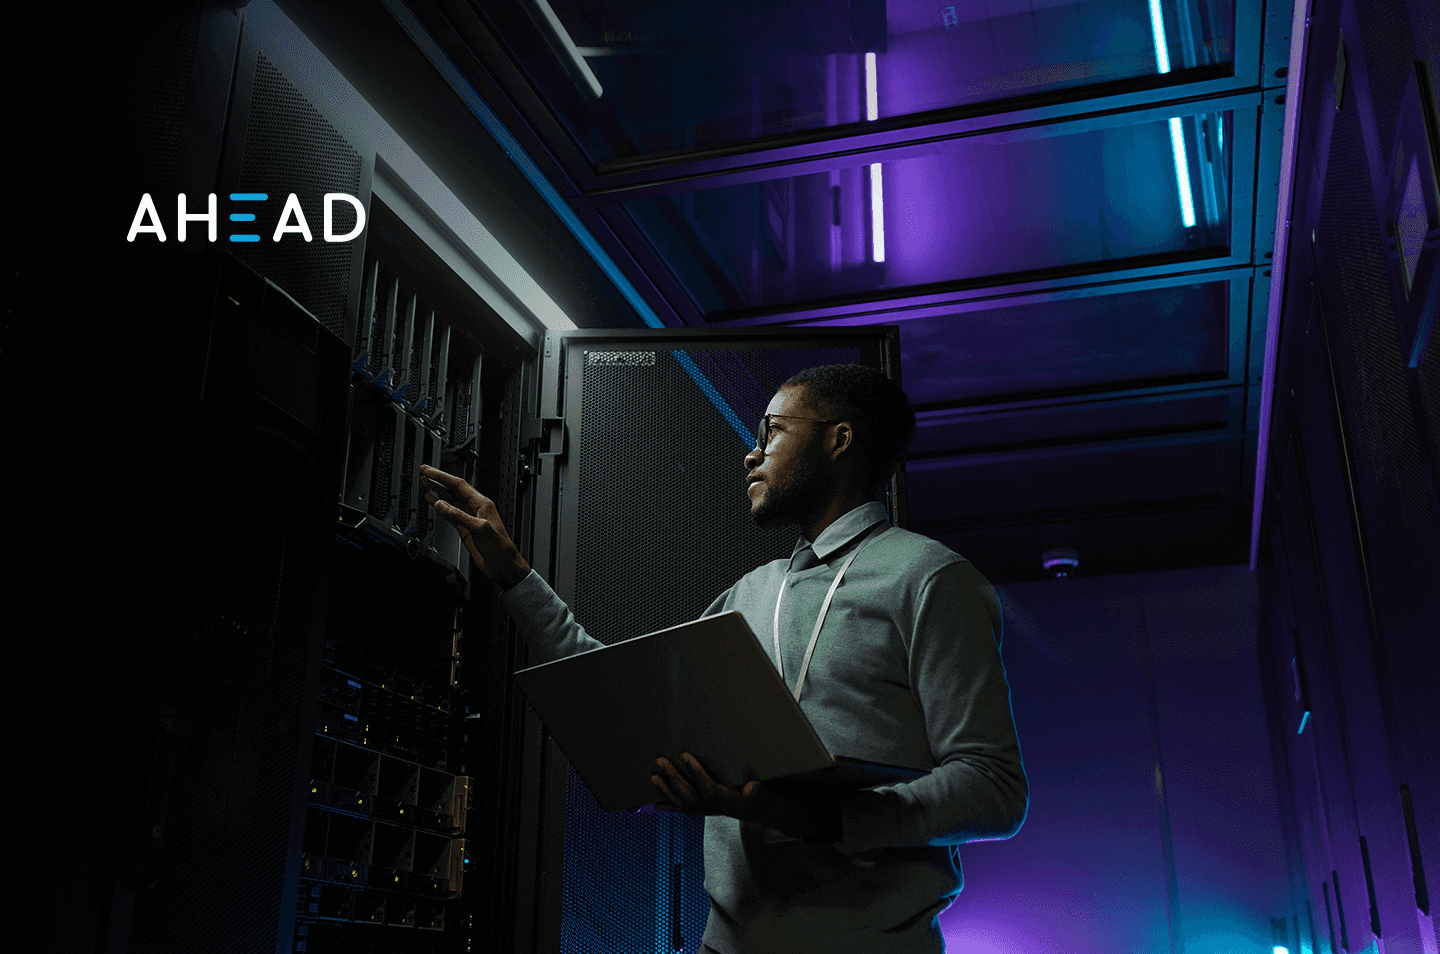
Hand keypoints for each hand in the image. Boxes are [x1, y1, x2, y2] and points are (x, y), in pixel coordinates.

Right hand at [418, 464, 529, 588]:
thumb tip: (441, 505)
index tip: (430, 471)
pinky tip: (432, 502)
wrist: (503, 565)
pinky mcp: (464, 529)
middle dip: (438, 480)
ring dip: (437, 492)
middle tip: (424, 472)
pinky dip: (439, 508)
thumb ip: (459, 516)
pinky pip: (449, 515)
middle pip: (453, 490)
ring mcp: (469, 518)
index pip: (459, 485)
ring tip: (425, 484)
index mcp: (482, 503)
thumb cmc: (500, 547)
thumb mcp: (480, 529)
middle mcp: (475, 508)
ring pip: (450, 501)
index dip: (443, 477)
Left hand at [651, 753, 840, 842]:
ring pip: (684, 803)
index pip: (709, 789)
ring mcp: (711, 811)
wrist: (771, 816)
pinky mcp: (708, 810)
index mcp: (731, 802)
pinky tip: (657, 805)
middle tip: (661, 761)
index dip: (696, 773)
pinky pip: (686, 810)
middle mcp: (717, 808)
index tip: (685, 756)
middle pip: (690, 796)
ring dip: (667, 791)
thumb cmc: (769, 803)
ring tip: (654, 776)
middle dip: (674, 779)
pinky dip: (671, 807)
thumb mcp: (771, 797)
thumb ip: (762, 793)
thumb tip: (752, 788)